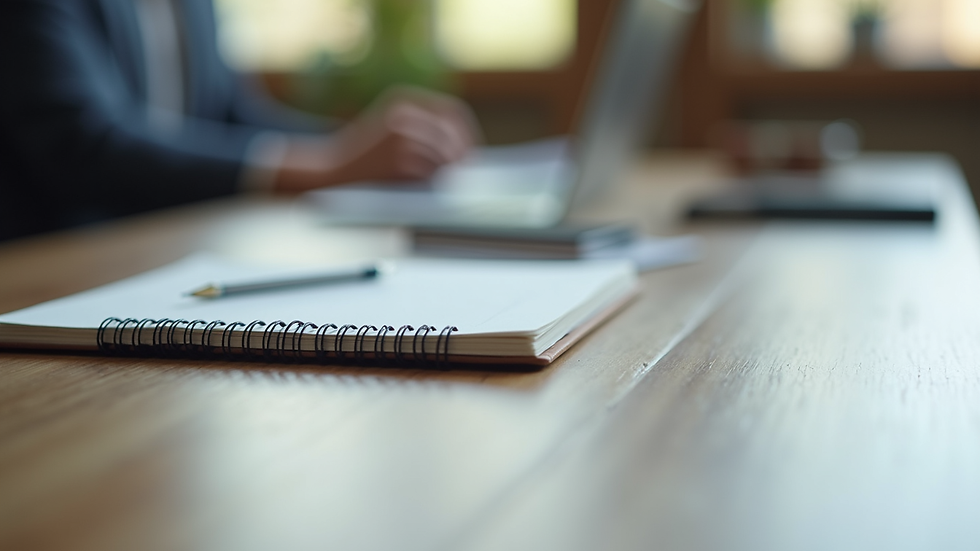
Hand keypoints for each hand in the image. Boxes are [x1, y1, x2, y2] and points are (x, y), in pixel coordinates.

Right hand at [273, 88, 480, 192]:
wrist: (327, 174)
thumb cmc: (363, 159)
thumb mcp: (391, 129)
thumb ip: (423, 131)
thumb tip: (465, 150)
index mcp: (403, 100)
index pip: (453, 112)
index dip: (466, 134)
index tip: (470, 153)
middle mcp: (404, 113)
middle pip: (453, 136)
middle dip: (461, 157)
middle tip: (461, 175)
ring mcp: (402, 136)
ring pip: (445, 157)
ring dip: (445, 173)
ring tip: (438, 185)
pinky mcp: (399, 159)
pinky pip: (431, 172)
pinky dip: (431, 183)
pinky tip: (423, 189)